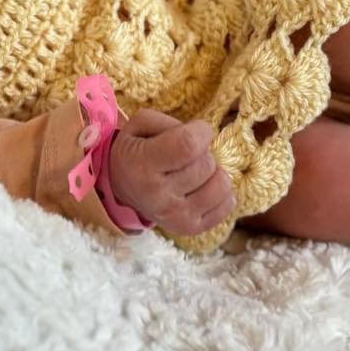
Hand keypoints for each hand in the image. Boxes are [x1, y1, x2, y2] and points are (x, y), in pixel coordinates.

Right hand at [108, 109, 235, 236]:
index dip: (201, 131)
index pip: (189, 145)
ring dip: (214, 172)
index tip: (197, 130)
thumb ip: (169, 123)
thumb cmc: (136, 150)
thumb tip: (201, 135)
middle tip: (188, 155)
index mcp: (142, 165)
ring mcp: (175, 215)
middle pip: (206, 164)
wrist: (122, 188)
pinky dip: (221, 193)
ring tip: (197, 171)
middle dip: (203, 152)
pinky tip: (204, 186)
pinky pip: (227, 206)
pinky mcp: (189, 227)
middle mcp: (158, 195)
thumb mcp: (140, 124)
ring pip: (221, 185)